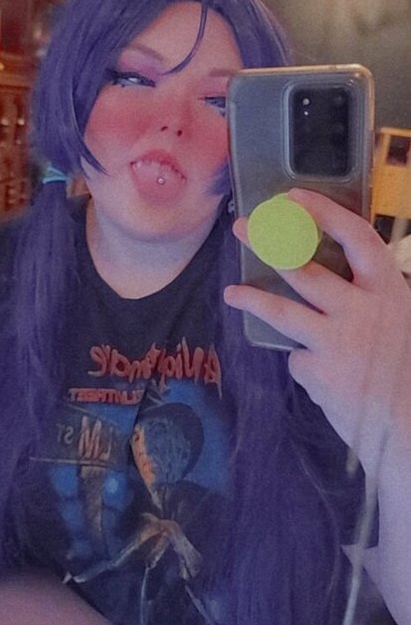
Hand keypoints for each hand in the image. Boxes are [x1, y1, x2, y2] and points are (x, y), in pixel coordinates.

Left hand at [224, 189, 410, 472]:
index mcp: (388, 291)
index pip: (356, 238)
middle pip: (304, 269)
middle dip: (269, 244)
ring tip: (231, 292)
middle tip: (242, 227)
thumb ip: (374, 299)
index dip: (325, 213)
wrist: (409, 426)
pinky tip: (322, 376)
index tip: (294, 198)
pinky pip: (299, 359)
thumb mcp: (402, 320)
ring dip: (254, 298)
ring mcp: (335, 342)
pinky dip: (305, 363)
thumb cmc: (407, 367)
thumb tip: (340, 280)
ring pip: (283, 312)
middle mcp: (360, 311)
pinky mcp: (318, 373)